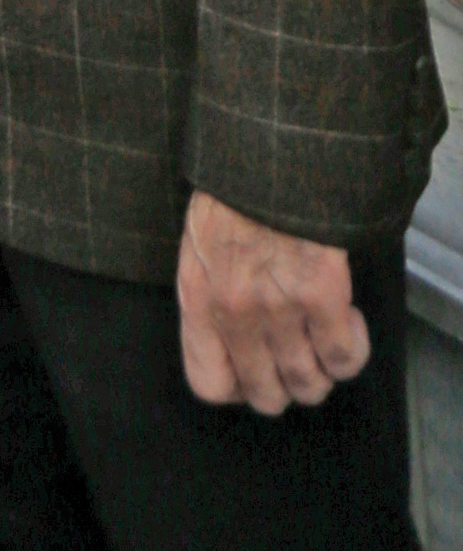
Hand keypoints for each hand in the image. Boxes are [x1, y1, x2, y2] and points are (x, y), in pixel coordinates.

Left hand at [179, 193, 370, 410]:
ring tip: (323, 333)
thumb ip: (210, 294)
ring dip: (322, 369)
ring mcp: (279, 309)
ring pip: (309, 386)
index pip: (209, 383)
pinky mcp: (321, 297)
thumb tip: (232, 344)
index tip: (256, 368)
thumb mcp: (200, 243)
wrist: (272, 154)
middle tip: (298, 352)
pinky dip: (351, 348)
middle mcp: (235, 313)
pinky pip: (343, 359)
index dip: (239, 385)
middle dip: (286, 382)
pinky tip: (347, 318)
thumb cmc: (235, 192)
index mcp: (198, 298)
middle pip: (267, 396)